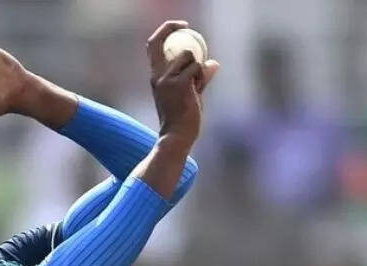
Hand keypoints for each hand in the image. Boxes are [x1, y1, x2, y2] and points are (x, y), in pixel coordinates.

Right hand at [145, 21, 220, 143]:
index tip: (179, 27)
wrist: (177, 137)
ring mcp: (168, 79)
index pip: (153, 46)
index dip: (164, 31)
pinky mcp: (180, 84)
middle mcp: (158, 75)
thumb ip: (200, 79)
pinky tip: (199, 89)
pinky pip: (196, 68)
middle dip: (171, 28)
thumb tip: (214, 63)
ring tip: (198, 84)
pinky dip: (201, 74)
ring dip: (197, 65)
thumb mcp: (190, 95)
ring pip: (188, 55)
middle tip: (187, 27)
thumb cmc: (182, 120)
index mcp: (156, 76)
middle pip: (160, 41)